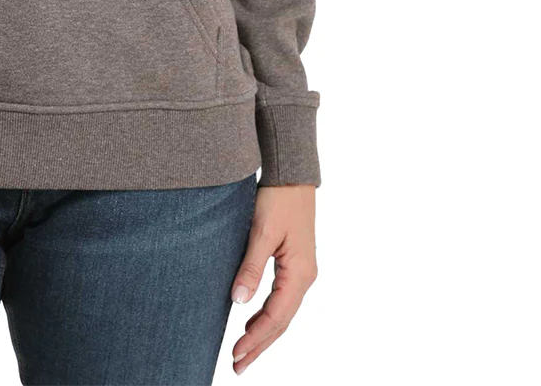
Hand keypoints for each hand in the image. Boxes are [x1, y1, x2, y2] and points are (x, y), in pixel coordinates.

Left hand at [230, 184, 316, 373]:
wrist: (292, 175)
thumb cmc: (278, 199)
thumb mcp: (261, 231)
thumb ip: (250, 267)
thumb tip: (239, 302)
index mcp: (300, 273)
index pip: (276, 316)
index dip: (256, 339)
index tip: (236, 355)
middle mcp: (304, 277)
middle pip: (281, 321)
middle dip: (259, 345)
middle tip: (237, 365)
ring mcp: (301, 271)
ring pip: (282, 312)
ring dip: (263, 333)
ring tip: (243, 351)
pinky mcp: (294, 263)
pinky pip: (282, 299)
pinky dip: (268, 315)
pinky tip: (253, 321)